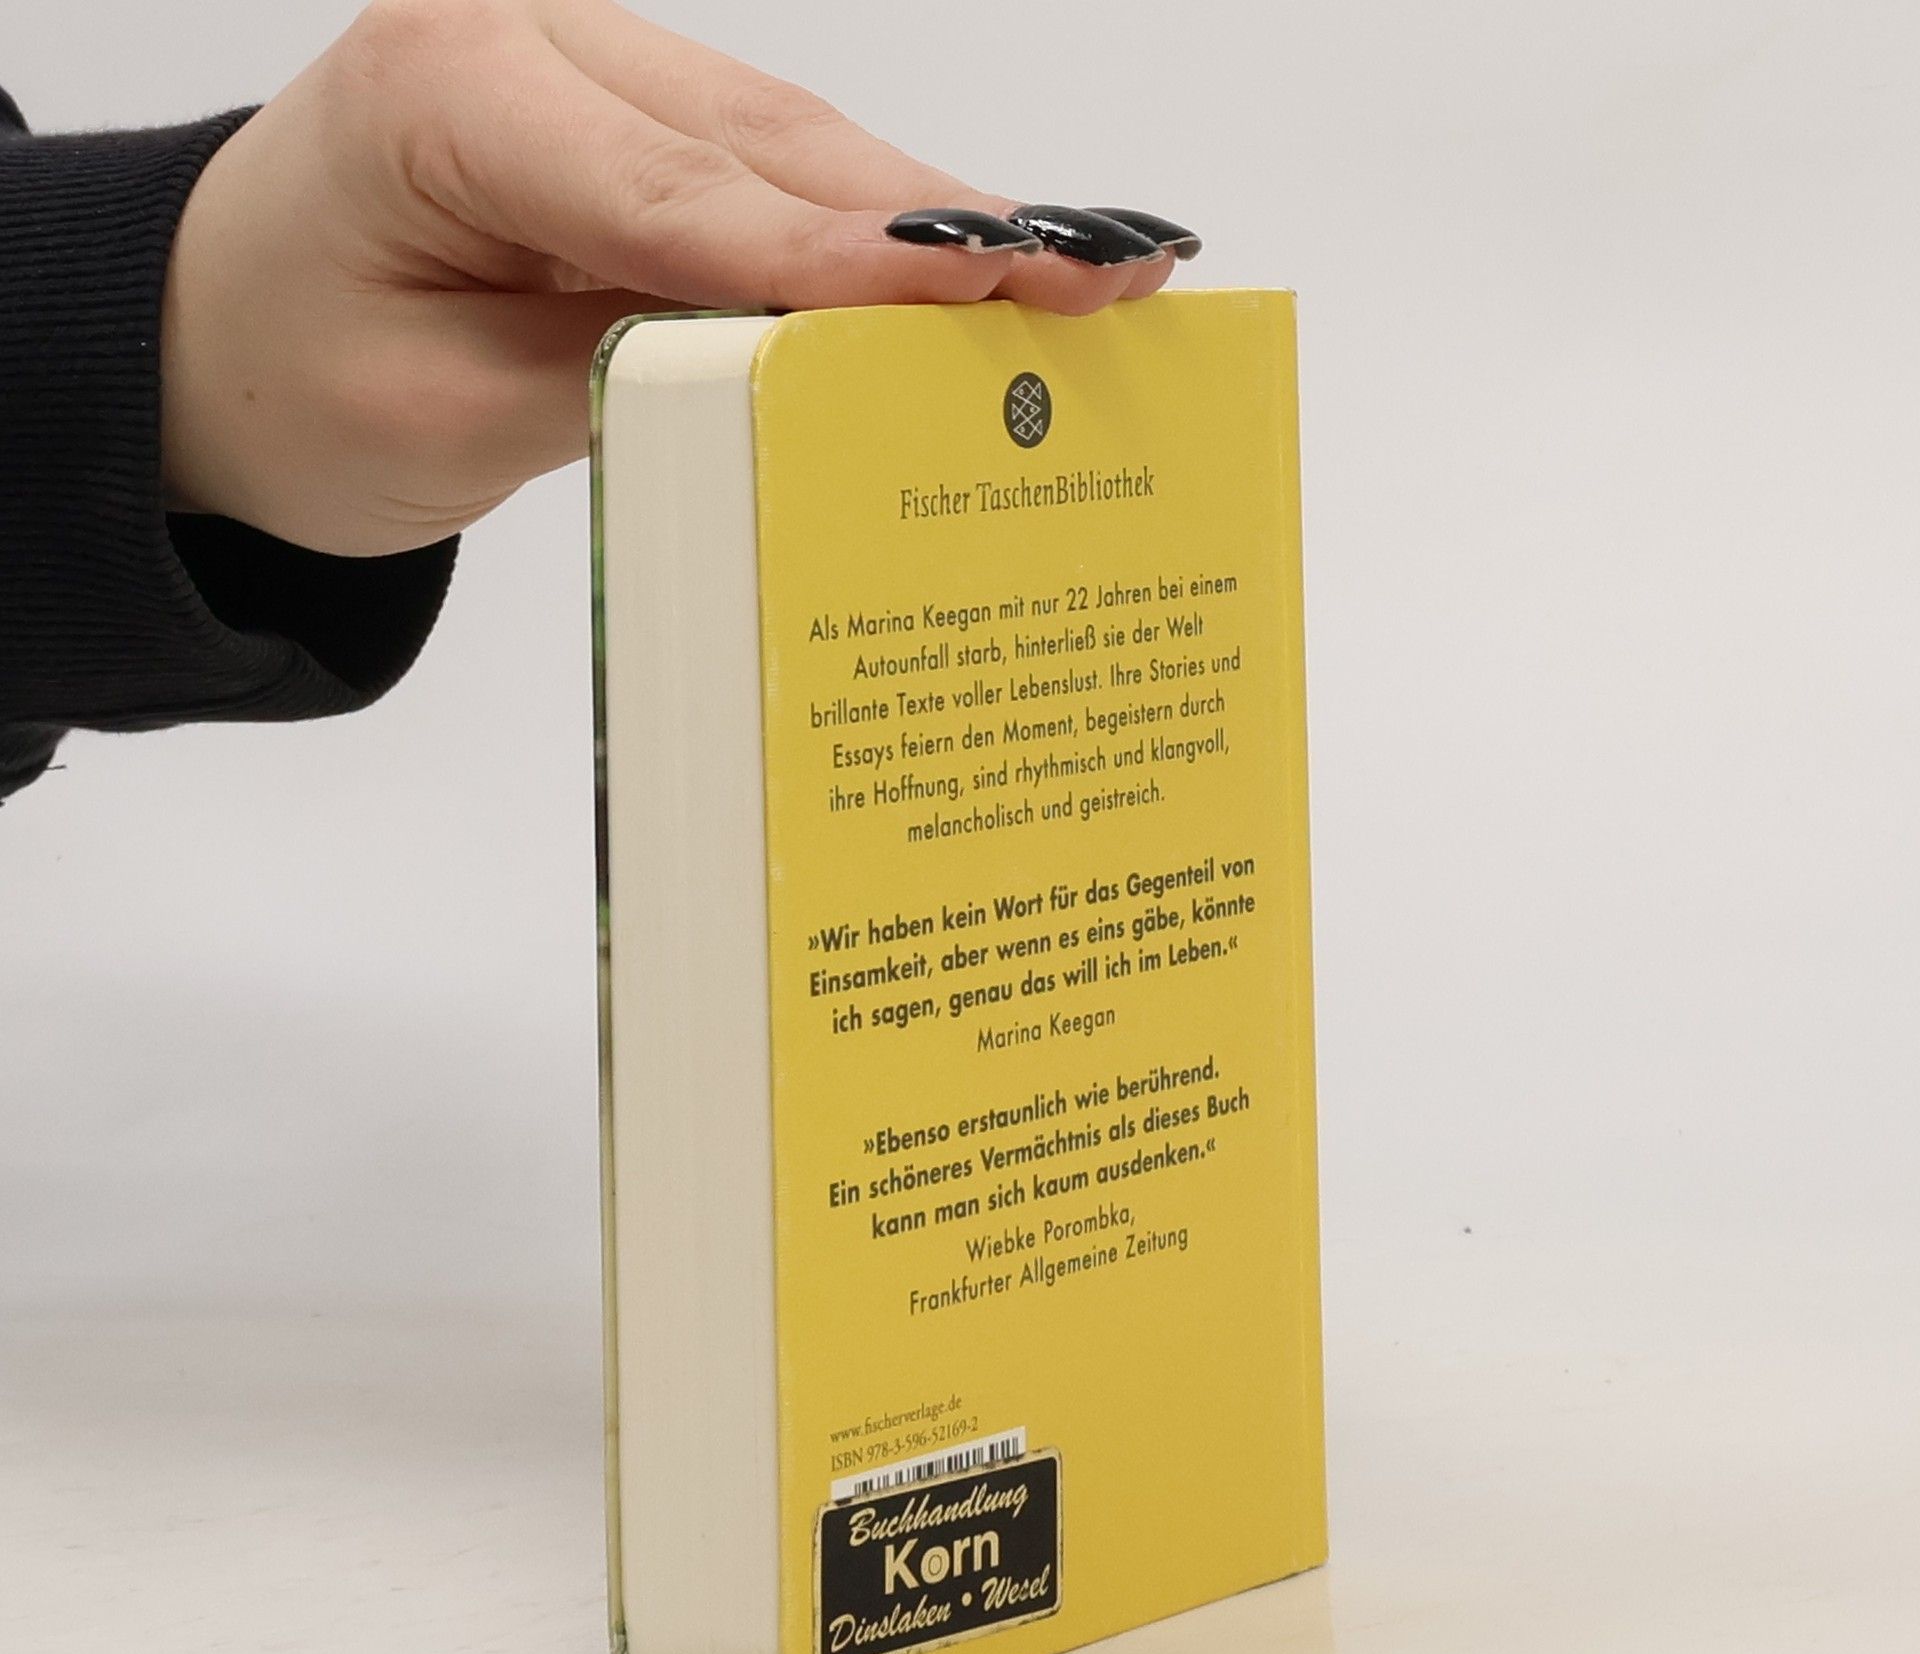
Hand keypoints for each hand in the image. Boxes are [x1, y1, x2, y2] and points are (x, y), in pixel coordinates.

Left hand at [160, 0, 1195, 557]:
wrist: (223, 337)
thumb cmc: (295, 381)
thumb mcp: (442, 417)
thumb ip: (615, 379)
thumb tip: (795, 370)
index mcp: (447, 95)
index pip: (676, 193)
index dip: (836, 255)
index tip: (977, 291)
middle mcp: (534, 42)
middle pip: (771, 148)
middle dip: (935, 229)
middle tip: (1098, 278)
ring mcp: (596, 70)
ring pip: (800, 147)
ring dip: (937, 223)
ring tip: (1086, 271)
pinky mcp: (639, 123)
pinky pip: (779, 174)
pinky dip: (880, 229)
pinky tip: (987, 264)